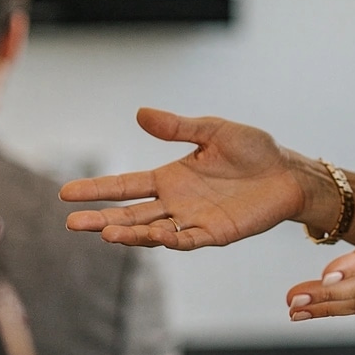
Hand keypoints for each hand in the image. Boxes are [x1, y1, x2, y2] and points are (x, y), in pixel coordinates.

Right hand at [60, 107, 304, 249]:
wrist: (288, 172)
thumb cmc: (254, 150)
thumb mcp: (213, 131)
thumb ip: (178, 127)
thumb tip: (140, 113)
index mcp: (170, 177)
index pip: (125, 186)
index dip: (97, 189)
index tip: (65, 193)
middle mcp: (176, 202)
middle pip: (130, 214)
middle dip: (101, 219)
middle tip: (72, 223)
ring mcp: (194, 220)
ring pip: (153, 231)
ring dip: (130, 234)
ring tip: (106, 232)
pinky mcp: (215, 233)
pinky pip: (187, 240)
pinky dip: (170, 240)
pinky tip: (154, 237)